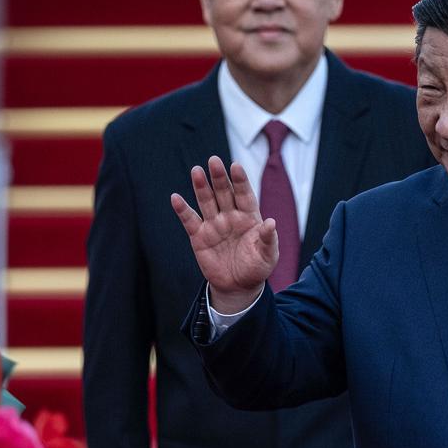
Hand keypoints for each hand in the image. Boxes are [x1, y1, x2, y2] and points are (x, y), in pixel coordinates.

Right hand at [170, 156, 277, 310]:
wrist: (238, 286)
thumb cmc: (256, 268)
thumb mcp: (268, 256)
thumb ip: (268, 239)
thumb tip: (271, 223)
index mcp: (249, 217)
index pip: (244, 194)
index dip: (240, 180)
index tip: (236, 166)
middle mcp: (230, 216)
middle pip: (223, 193)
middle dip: (219, 177)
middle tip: (214, 161)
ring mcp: (214, 225)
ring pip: (206, 201)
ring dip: (201, 186)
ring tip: (196, 171)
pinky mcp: (199, 236)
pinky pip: (189, 220)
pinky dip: (182, 209)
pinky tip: (176, 198)